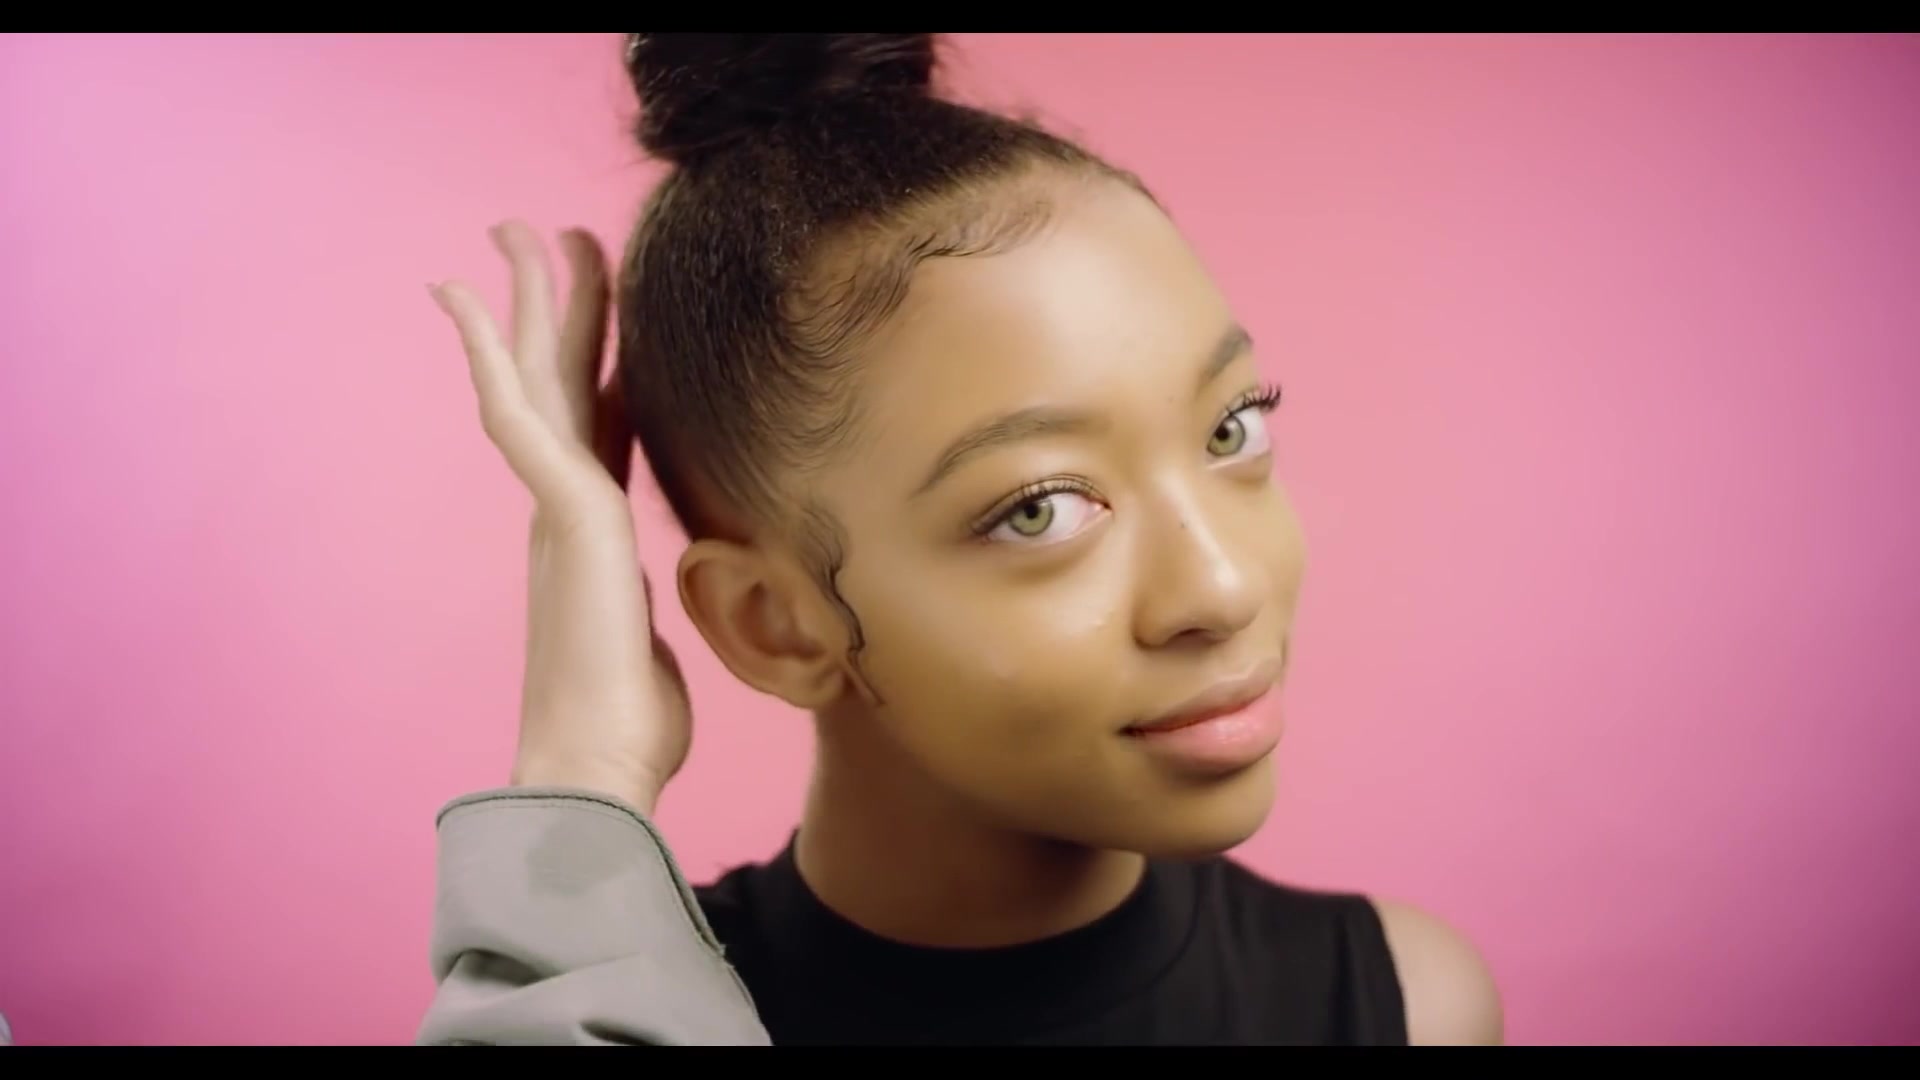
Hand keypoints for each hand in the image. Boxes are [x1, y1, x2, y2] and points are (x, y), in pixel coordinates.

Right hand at [430, 220, 690, 816]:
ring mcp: (557, 509)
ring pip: (534, 379)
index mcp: (592, 535)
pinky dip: (487, 354)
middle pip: (559, 383)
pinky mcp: (565, 513)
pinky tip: (465, 301)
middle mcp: (565, 510)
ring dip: (524, 302)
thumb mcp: (655, 643)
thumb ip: (651, 605)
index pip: (597, 425)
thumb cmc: (628, 729)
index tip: (603, 313)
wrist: (598, 772)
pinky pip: (517, 414)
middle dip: (557, 306)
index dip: (598, 363)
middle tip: (552, 235)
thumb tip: (674, 602)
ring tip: (514, 232)